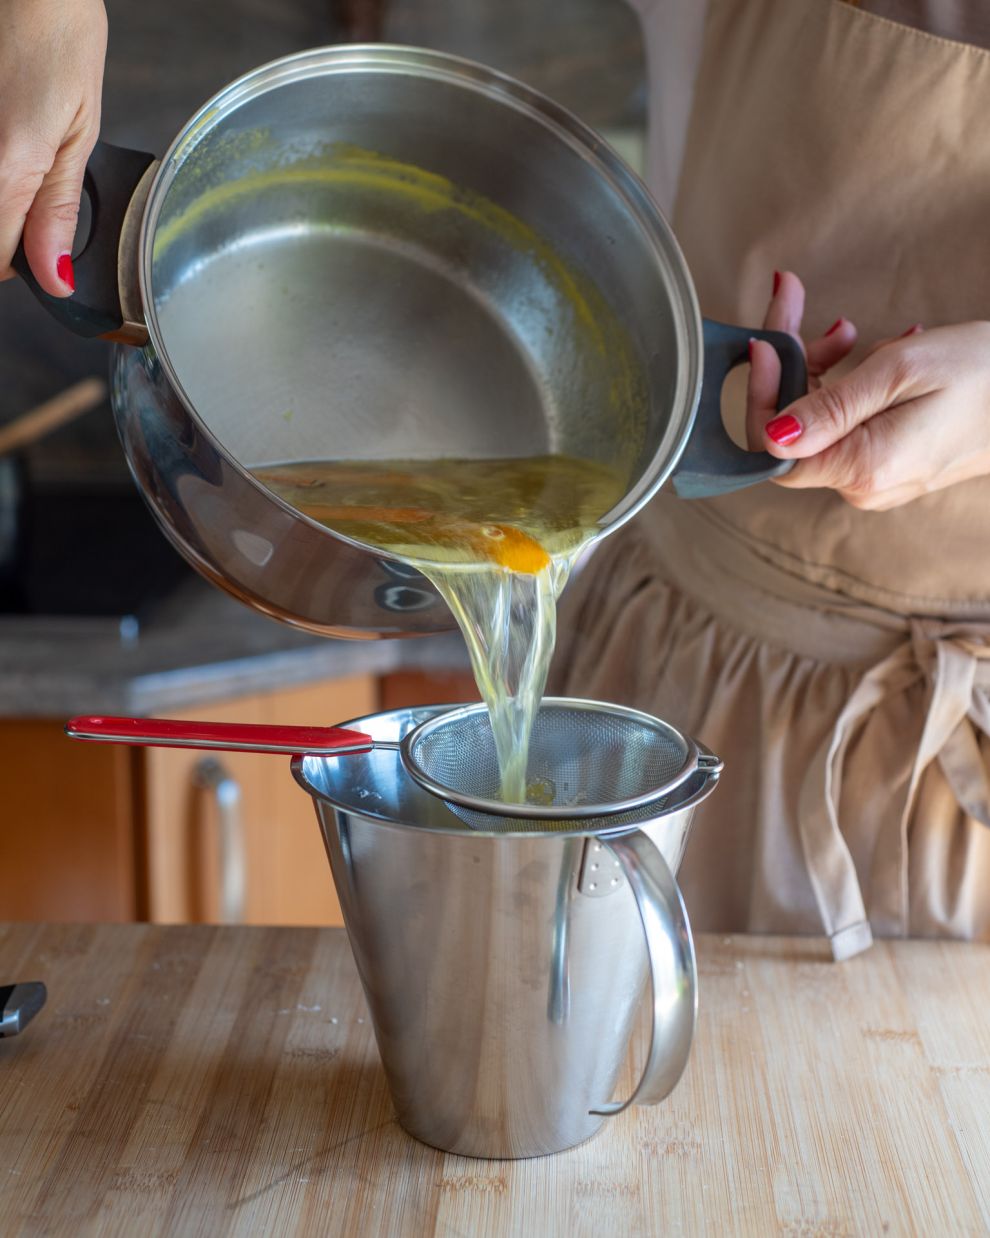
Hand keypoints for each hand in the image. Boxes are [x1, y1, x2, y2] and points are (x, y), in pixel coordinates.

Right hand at [0, 0, 107, 296]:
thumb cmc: (58, 39)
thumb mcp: (78, 133)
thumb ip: (58, 210)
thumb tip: (56, 277)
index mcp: (8, 167)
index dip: (19, 266)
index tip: (38, 255)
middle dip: (0, 231)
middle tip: (23, 198)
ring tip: (15, 154)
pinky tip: (3, 139)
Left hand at [748, 272, 989, 510]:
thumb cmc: (985, 373)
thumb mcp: (901, 372)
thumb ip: (830, 407)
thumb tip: (771, 436)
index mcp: (862, 469)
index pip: (773, 449)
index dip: (759, 395)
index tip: (765, 341)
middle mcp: (864, 485)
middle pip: (793, 429)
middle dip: (789, 364)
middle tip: (795, 302)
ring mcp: (877, 477)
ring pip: (820, 423)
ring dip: (822, 369)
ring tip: (848, 329)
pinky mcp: (890, 463)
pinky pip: (849, 426)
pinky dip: (850, 386)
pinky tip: (878, 352)